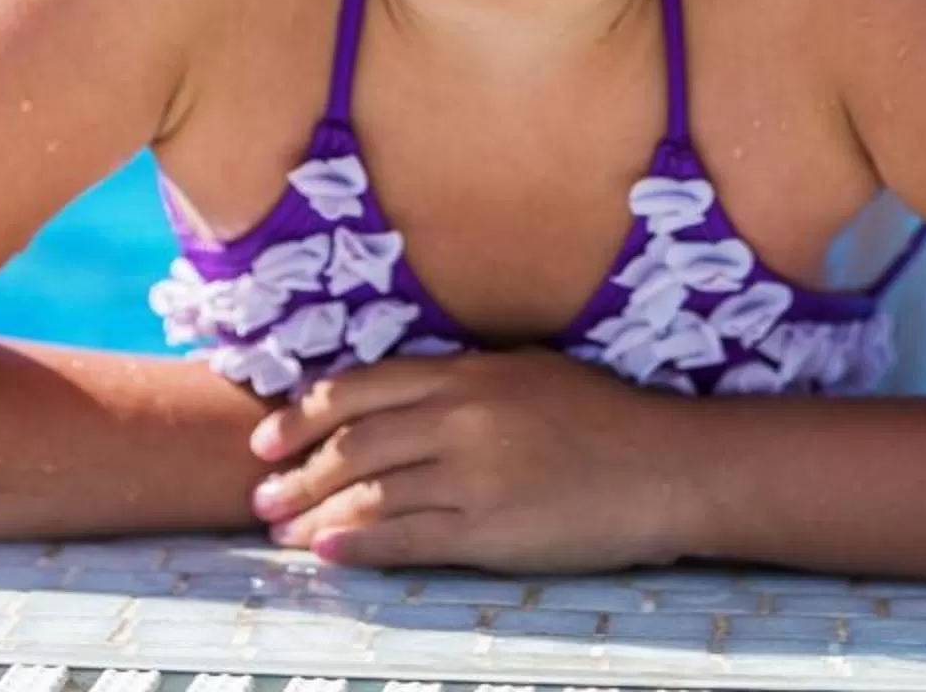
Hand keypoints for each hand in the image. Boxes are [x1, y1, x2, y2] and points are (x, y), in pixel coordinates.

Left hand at [247, 349, 703, 571]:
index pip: (364, 388)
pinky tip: (328, 552)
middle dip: (295, 469)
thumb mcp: (531, 373)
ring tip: (279, 529)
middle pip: (353, 442)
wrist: (667, 467)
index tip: (266, 435)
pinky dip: (358, 546)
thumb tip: (413, 391)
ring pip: (370, 491)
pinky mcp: (489, 530)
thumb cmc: (606, 418)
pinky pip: (407, 539)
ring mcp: (473, 475)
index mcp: (469, 373)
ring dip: (314, 511)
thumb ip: (469, 379)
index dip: (305, 412)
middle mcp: (461, 417)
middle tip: (258, 492)